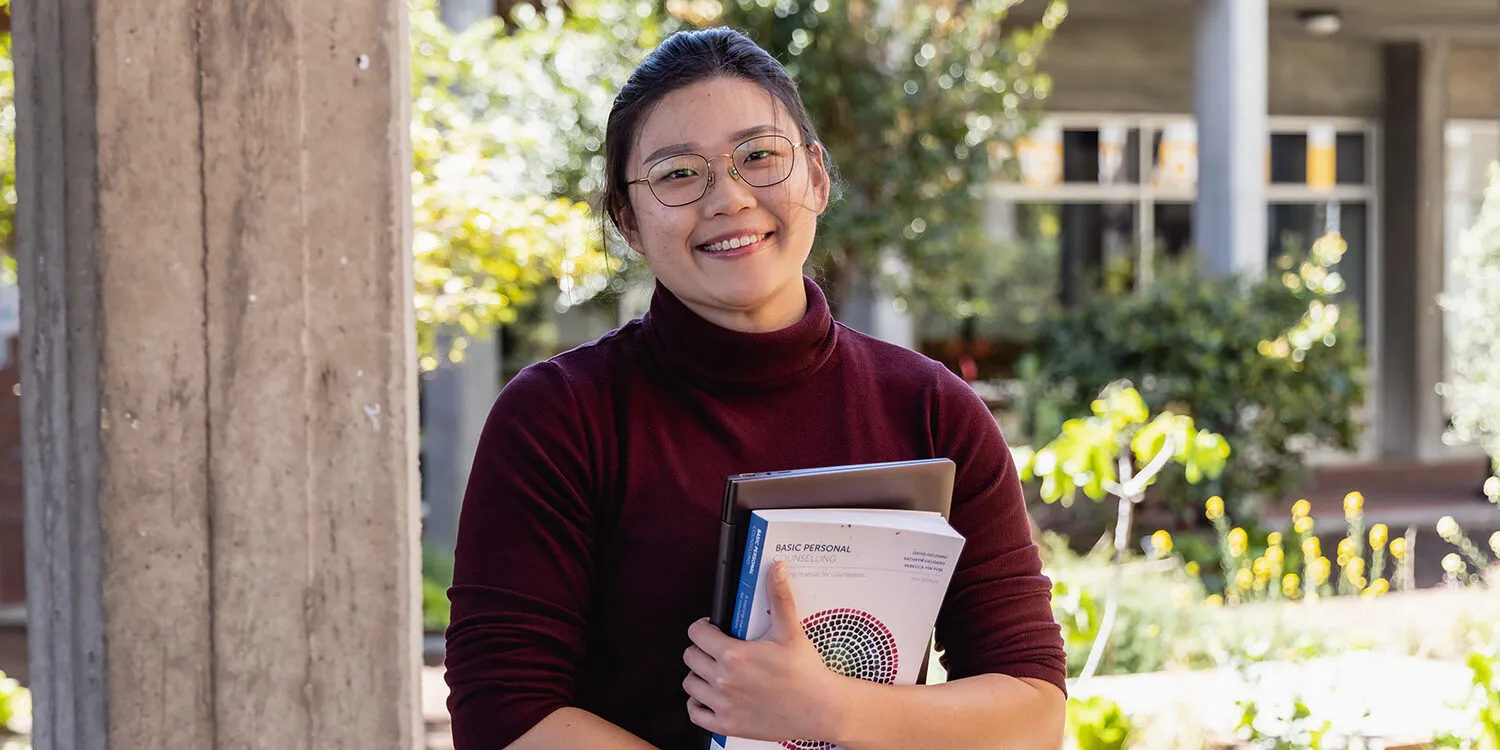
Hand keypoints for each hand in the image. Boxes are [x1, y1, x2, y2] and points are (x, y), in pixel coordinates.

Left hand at [683, 562, 847, 742]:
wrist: (820, 709)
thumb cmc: (806, 672)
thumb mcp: (790, 631)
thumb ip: (779, 597)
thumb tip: (776, 568)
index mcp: (734, 655)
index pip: (696, 633)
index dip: (703, 628)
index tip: (713, 630)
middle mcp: (723, 680)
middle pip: (691, 657)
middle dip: (702, 649)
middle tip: (718, 649)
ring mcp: (723, 705)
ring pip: (690, 683)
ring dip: (700, 675)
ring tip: (717, 671)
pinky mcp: (727, 725)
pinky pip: (695, 713)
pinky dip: (699, 704)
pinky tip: (712, 696)